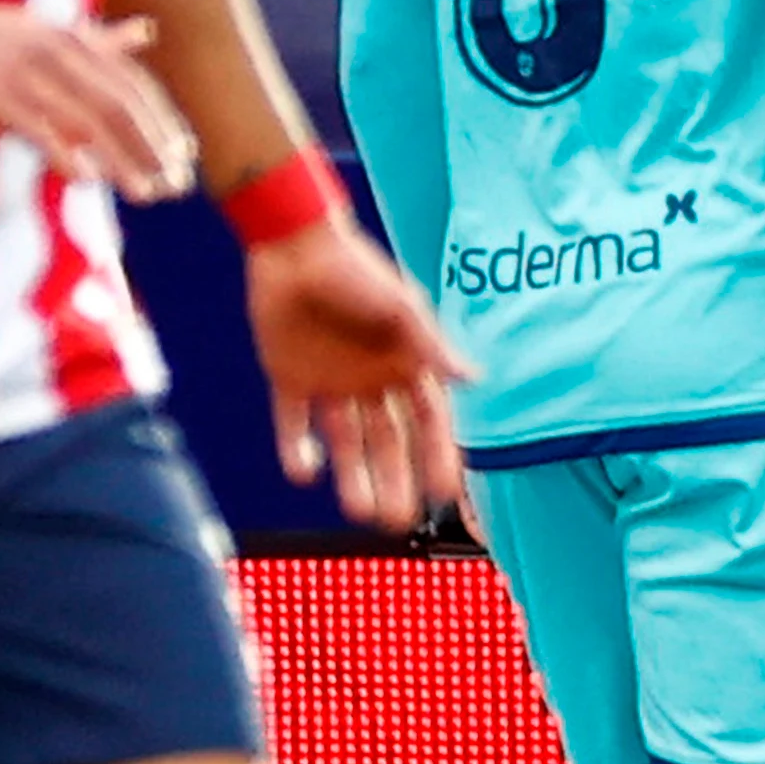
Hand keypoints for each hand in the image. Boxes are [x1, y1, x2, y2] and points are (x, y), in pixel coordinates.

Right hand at [0, 0, 194, 198]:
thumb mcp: (50, 30)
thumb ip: (102, 39)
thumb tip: (148, 31)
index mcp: (78, 39)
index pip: (136, 86)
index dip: (164, 122)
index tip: (186, 156)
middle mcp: (62, 54)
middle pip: (122, 107)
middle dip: (154, 148)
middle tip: (178, 184)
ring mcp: (31, 76)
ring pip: (90, 124)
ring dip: (123, 162)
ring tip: (147, 195)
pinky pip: (42, 132)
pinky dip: (68, 156)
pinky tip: (89, 183)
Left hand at [247, 217, 472, 532]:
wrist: (291, 243)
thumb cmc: (355, 268)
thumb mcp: (401, 307)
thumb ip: (432, 346)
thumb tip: (474, 380)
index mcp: (405, 363)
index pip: (428, 422)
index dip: (437, 457)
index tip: (445, 493)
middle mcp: (372, 378)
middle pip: (388, 442)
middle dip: (395, 481)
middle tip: (396, 520)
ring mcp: (331, 380)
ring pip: (345, 441)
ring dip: (352, 476)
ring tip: (359, 509)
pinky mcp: (290, 377)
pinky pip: (293, 422)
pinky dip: (296, 448)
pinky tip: (303, 473)